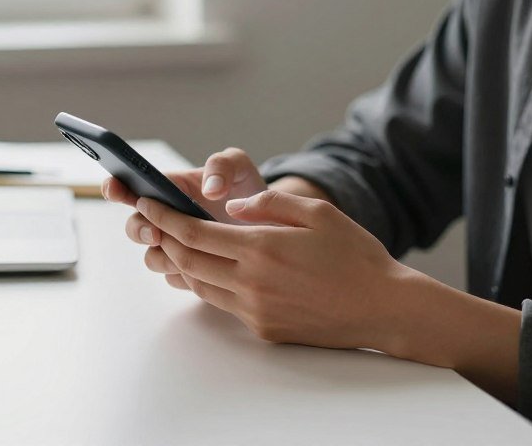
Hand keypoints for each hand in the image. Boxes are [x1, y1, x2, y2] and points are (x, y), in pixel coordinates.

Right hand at [102, 148, 267, 289]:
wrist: (268, 224)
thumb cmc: (245, 190)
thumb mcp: (239, 167)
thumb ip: (222, 165)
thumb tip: (209, 188)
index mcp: (170, 188)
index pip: (132, 186)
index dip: (116, 187)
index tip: (114, 188)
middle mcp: (165, 218)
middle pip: (134, 227)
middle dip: (139, 229)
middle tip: (156, 232)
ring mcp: (174, 246)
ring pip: (152, 257)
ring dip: (164, 257)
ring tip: (188, 255)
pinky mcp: (188, 271)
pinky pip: (174, 278)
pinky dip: (184, 276)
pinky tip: (205, 271)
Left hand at [134, 189, 414, 349]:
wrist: (383, 307)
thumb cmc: (356, 255)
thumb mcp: (318, 213)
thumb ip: (270, 204)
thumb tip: (231, 207)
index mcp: (261, 247)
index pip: (194, 232)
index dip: (164, 217)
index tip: (147, 203)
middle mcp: (251, 281)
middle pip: (187, 259)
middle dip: (164, 237)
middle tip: (152, 221)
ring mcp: (255, 309)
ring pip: (199, 284)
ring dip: (181, 262)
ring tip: (173, 242)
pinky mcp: (263, 327)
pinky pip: (221, 303)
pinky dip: (205, 283)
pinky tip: (207, 269)